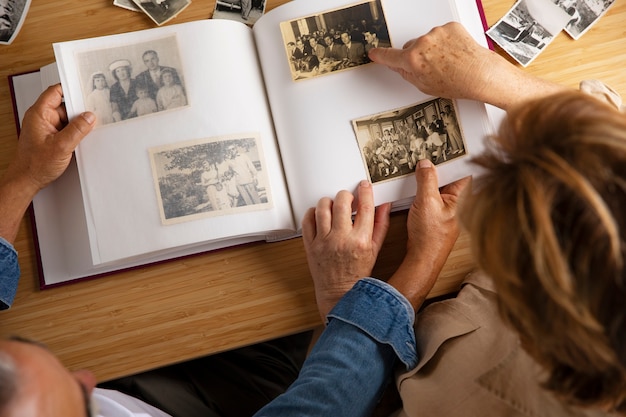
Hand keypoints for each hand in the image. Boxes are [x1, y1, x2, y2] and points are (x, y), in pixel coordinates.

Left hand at [8, 84, 94, 192]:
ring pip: (68, 119)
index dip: (70, 90)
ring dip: (77, 125)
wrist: (27, 180)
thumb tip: (89, 117)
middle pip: (65, 106)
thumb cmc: (34, 164)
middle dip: (78, 111)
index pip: (55, 92)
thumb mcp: (61, 146)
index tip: (85, 91)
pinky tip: (79, 140)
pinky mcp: (52, 136)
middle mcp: (42, 118)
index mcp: (39, 114)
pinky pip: (67, 129)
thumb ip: (77, 130)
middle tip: (90, 117)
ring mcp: (47, 127)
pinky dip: (75, 133)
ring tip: (84, 132)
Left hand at [302, 180, 390, 320]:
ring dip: (328, 202)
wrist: (339, 293)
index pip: (365, 207)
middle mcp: (341, 239)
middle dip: (346, 195)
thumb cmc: (358, 273)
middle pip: (342, 203)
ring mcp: (324, 242)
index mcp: (360, 241)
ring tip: (333, 205)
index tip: (364, 186)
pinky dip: (312, 213)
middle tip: (347, 198)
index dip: (365, 192)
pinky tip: (319, 214)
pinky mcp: (310, 245)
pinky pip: (307, 220)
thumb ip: (380, 226)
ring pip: (322, 208)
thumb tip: (384, 206)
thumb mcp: (375, 250)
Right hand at [368, 22, 565, 110]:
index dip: (380, 56)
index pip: (389, 56)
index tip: (374, 53)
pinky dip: (445, 42)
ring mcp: (436, 33)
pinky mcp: (449, 27)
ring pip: (426, 41)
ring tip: (447, 63)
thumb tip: (399, 66)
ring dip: (432, 50)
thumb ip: (407, 74)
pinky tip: (453, 54)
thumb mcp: (425, 86)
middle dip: (415, 57)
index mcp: (412, 60)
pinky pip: (441, 34)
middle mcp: (422, 44)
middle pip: (410, 48)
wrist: (480, 74)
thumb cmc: (456, 83)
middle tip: (430, 69)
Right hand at [387, 159, 469, 309]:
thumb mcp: (426, 202)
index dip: (459, 156)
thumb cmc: (429, 236)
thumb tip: (425, 164)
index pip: (465, 170)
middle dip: (441, 164)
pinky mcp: (436, 215)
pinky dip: (425, 188)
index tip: (453, 142)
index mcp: (462, 197)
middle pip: (451, 176)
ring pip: (441, 186)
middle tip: (432, 148)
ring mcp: (447, 209)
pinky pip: (432, 195)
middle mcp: (457, 202)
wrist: (422, 258)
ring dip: (431, 176)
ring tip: (421, 162)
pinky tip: (416, 182)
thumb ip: (426, 180)